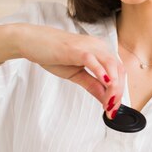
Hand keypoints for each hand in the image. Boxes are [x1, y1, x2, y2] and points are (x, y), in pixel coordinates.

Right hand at [0, 23, 124, 114]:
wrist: (31, 41)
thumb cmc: (52, 54)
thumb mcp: (76, 74)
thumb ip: (92, 85)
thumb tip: (105, 100)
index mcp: (100, 51)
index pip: (119, 72)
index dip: (120, 92)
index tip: (113, 109)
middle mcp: (99, 47)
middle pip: (119, 70)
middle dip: (118, 93)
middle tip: (112, 110)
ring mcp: (89, 46)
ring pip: (111, 66)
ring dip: (114, 87)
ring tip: (109, 104)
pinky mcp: (77, 49)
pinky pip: (93, 60)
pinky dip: (101, 73)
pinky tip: (106, 84)